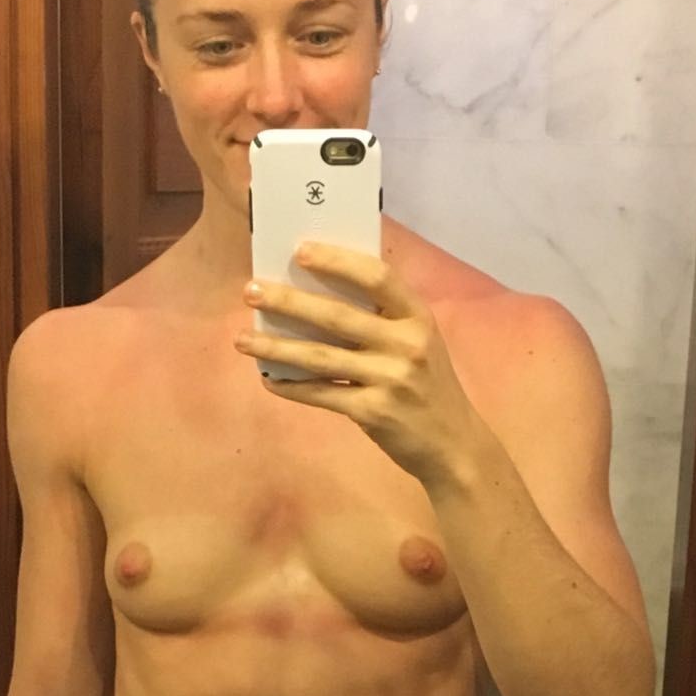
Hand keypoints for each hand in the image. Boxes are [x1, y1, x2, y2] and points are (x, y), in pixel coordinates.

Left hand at [235, 242, 488, 490]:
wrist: (454, 445)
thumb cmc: (429, 387)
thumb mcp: (420, 343)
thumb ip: (384, 319)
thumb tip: (317, 294)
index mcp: (417, 317)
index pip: (377, 277)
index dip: (337, 261)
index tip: (300, 251)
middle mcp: (406, 344)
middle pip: (337, 315)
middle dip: (288, 301)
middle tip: (251, 291)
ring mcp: (390, 379)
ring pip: (320, 357)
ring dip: (276, 347)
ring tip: (242, 339)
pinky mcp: (374, 412)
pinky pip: (322, 394)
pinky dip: (291, 387)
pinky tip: (268, 380)